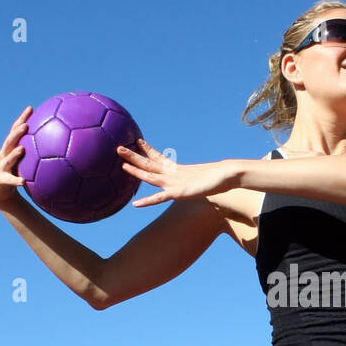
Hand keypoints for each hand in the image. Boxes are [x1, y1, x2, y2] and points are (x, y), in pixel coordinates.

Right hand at [0, 106, 31, 209]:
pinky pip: (9, 180)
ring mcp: (0, 167)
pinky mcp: (0, 180)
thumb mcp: (27, 162)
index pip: (16, 130)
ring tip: (21, 149)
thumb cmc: (16, 173)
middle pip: (9, 141)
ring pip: (7, 159)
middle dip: (16, 132)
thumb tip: (63, 148)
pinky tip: (24, 181)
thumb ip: (39, 154)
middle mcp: (4, 155)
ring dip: (14, 154)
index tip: (30, 108)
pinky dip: (16, 180)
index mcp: (11, 148)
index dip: (22, 119)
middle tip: (25, 126)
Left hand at [118, 140, 235, 205]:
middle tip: (119, 147)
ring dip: (135, 169)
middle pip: (148, 163)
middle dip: (133, 155)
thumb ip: (197, 176)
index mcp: (177, 168)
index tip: (138, 141)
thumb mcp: (204, 176)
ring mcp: (174, 182)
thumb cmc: (220, 176)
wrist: (226, 175)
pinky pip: (159, 198)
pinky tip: (135, 204)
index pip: (158, 157)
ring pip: (149, 176)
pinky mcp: (178, 193)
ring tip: (121, 162)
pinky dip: (147, 201)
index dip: (147, 150)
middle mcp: (172, 173)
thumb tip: (203, 175)